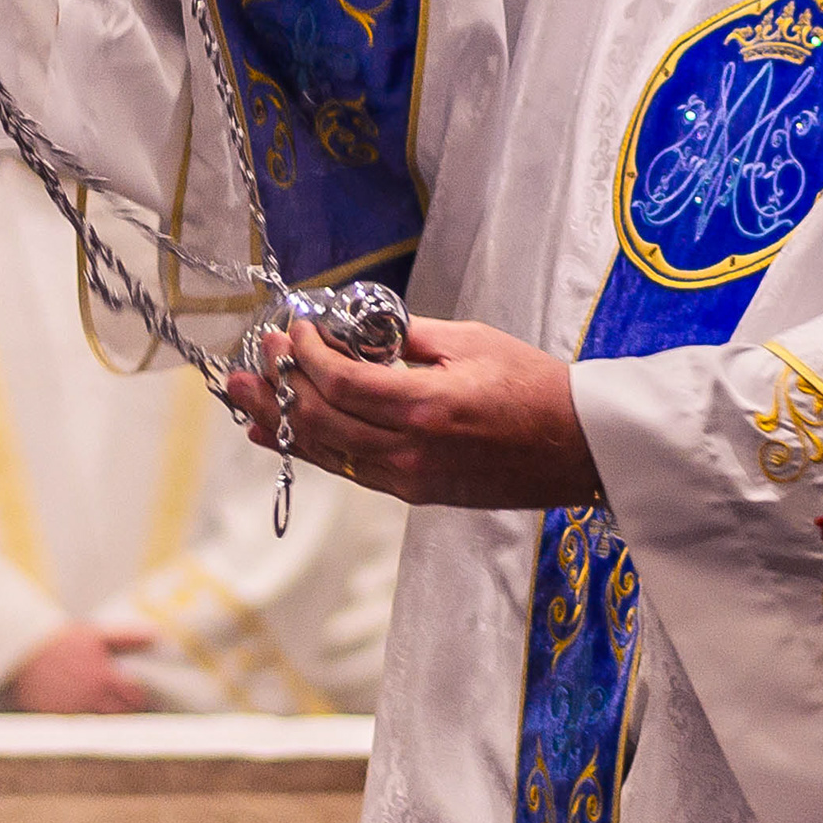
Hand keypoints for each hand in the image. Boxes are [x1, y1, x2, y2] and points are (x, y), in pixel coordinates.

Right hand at [2, 618, 155, 713]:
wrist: (19, 655)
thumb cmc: (59, 642)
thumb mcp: (94, 634)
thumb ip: (126, 637)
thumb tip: (154, 635)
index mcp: (103, 677)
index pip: (135, 696)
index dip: (142, 695)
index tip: (142, 692)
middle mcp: (91, 698)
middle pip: (122, 714)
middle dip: (129, 709)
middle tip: (131, 703)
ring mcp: (75, 712)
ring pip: (104, 723)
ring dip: (111, 717)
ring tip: (112, 708)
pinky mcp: (59, 720)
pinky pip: (82, 726)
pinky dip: (90, 721)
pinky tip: (89, 713)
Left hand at [220, 316, 599, 510]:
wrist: (580, 447)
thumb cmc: (537, 387)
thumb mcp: (474, 342)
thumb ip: (409, 338)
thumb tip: (357, 330)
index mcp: (426, 408)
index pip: (342, 384)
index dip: (306, 357)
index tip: (291, 330)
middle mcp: (411, 451)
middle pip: (323, 424)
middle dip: (277, 392)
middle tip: (244, 366)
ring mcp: (412, 479)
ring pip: (330, 453)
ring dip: (283, 427)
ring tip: (243, 404)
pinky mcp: (418, 492)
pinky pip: (353, 470)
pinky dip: (316, 450)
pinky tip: (286, 437)